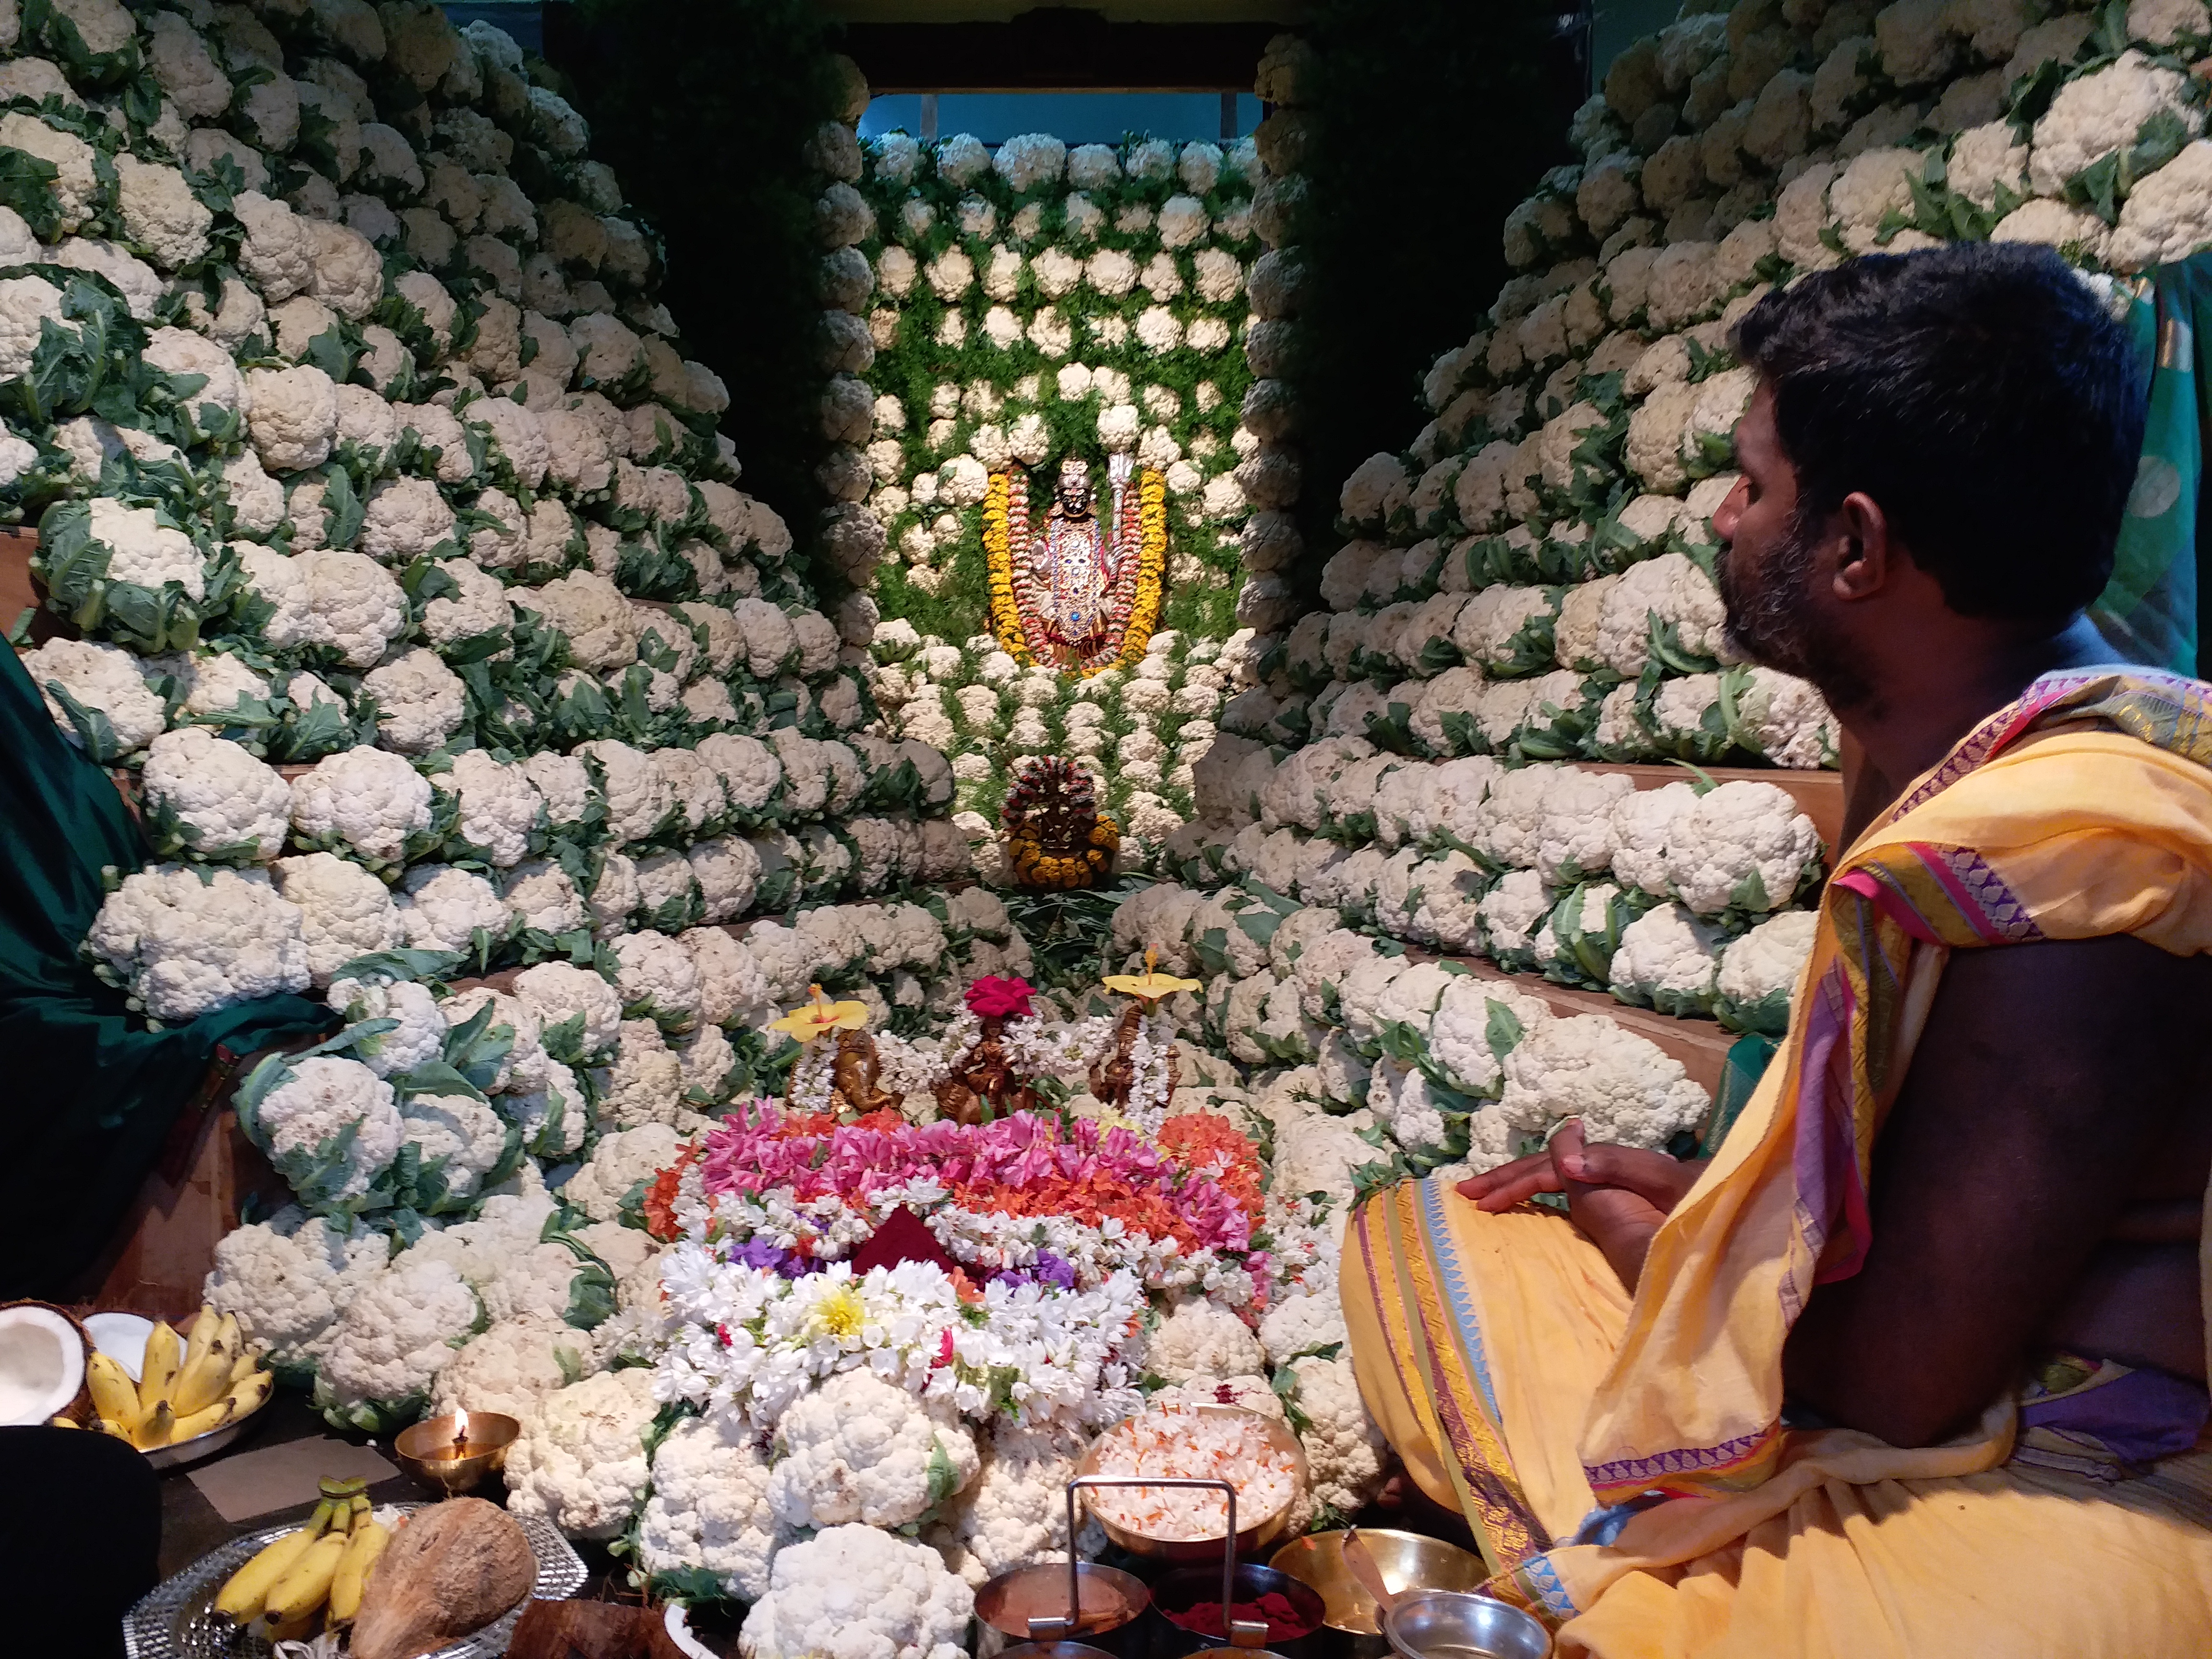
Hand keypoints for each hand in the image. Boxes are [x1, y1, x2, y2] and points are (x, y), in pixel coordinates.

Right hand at [1456, 1122, 1708, 1291]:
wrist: (1750, 1245)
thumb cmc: (1715, 1214)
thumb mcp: (1669, 1184)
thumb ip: (1618, 1163)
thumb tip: (1566, 1143)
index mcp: (1615, 1168)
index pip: (1554, 1167)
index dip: (1517, 1178)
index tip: (1482, 1197)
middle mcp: (1609, 1180)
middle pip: (1548, 1171)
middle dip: (1507, 1180)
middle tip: (1465, 1195)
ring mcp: (1612, 1200)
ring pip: (1554, 1183)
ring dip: (1517, 1187)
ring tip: (1481, 1199)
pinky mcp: (1617, 1220)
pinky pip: (1572, 1203)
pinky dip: (1541, 1202)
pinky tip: (1525, 1210)